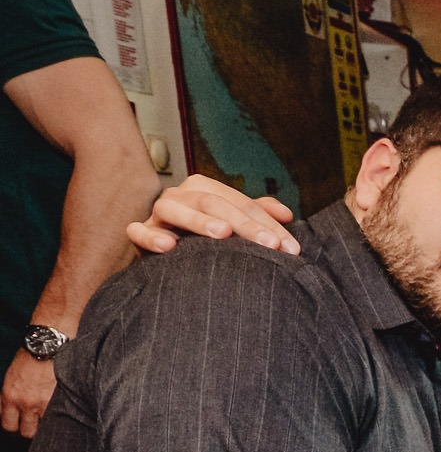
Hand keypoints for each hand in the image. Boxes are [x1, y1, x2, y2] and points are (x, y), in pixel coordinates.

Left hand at [2, 350, 55, 437]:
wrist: (46, 347)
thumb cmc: (28, 359)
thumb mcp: (10, 378)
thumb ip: (8, 395)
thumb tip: (7, 408)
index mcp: (10, 396)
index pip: (7, 424)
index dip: (13, 425)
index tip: (17, 423)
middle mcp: (25, 403)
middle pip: (24, 432)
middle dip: (27, 429)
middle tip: (31, 423)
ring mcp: (43, 404)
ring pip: (41, 430)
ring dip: (42, 426)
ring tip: (45, 419)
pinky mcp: (58, 402)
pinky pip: (56, 419)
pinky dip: (57, 418)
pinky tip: (57, 412)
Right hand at [126, 174, 298, 255]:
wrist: (171, 261)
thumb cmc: (207, 240)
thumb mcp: (234, 224)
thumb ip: (258, 215)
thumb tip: (286, 214)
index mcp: (204, 190)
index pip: (241, 203)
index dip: (268, 224)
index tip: (291, 248)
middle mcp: (180, 197)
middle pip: (212, 203)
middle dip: (244, 224)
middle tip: (270, 244)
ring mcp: (158, 214)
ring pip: (173, 208)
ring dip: (198, 220)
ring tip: (223, 234)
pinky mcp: (140, 234)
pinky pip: (138, 231)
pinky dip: (151, 236)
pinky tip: (170, 246)